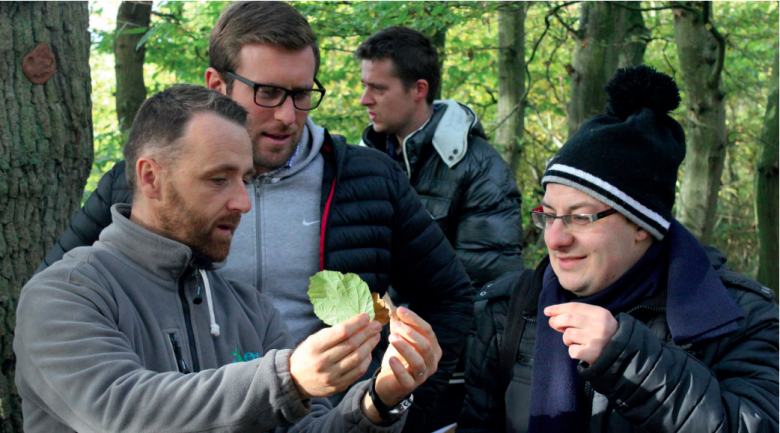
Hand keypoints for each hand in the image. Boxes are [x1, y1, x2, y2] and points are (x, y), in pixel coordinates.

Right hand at [290, 313, 381, 398]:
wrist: (295, 381)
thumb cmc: (307, 355)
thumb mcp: (313, 340)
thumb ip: (332, 333)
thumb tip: (357, 323)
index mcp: (315, 346)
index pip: (341, 332)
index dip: (356, 323)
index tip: (366, 316)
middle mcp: (323, 362)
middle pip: (352, 344)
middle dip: (367, 332)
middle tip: (377, 325)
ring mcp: (331, 376)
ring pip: (357, 358)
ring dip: (370, 345)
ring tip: (376, 336)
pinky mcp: (338, 386)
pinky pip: (357, 372)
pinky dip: (366, 360)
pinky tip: (369, 352)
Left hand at [360, 306, 440, 423]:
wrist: (389, 382)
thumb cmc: (399, 358)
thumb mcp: (401, 340)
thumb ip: (401, 326)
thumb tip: (397, 310)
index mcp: (433, 348)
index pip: (428, 331)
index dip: (414, 319)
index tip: (400, 310)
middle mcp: (431, 362)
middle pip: (425, 345)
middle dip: (410, 333)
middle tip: (395, 325)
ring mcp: (422, 376)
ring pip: (418, 361)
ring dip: (405, 348)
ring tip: (391, 338)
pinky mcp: (409, 386)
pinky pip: (406, 378)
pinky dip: (399, 368)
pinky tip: (390, 358)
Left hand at [545, 303, 617, 364]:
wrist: (621, 354)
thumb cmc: (602, 335)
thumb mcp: (594, 321)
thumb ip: (574, 317)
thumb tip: (551, 318)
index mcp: (600, 313)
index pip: (574, 307)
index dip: (558, 308)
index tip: (547, 311)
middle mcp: (599, 325)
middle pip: (568, 318)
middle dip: (557, 321)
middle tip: (555, 325)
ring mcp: (596, 339)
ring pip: (568, 334)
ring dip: (566, 339)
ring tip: (576, 341)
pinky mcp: (592, 353)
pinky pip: (572, 350)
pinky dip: (572, 351)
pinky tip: (582, 351)